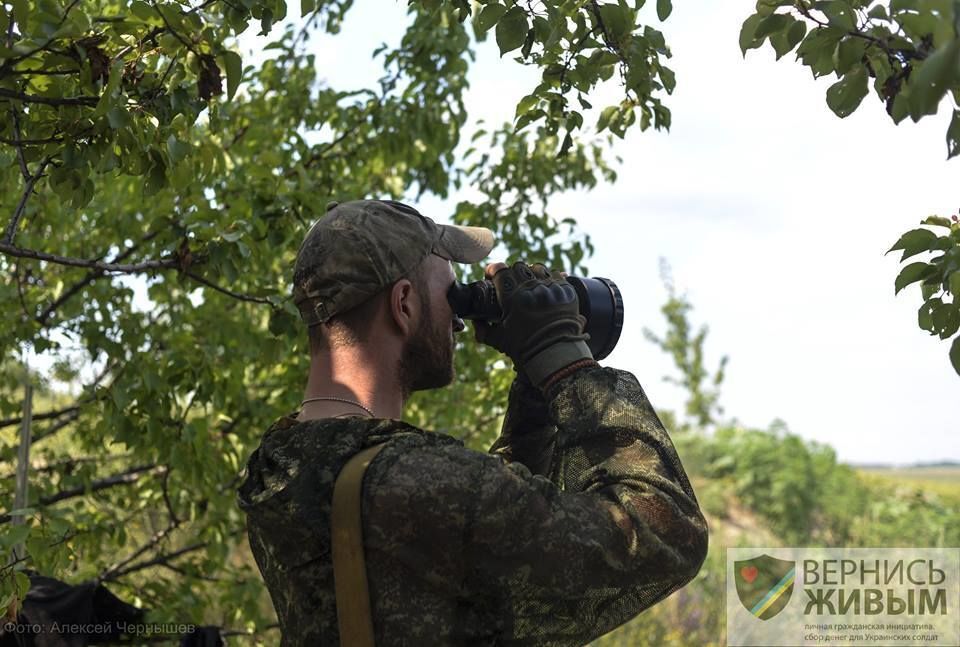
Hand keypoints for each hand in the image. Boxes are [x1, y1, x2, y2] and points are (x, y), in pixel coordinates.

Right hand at [474, 261, 592, 387]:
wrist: (556, 355)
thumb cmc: (526, 349)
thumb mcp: (500, 340)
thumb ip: (484, 331)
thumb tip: (476, 323)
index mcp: (512, 297)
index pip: (500, 270)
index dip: (494, 271)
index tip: (492, 276)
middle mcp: (532, 288)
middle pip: (518, 267)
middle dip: (512, 273)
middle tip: (511, 283)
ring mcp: (551, 288)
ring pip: (537, 268)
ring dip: (531, 273)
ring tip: (530, 284)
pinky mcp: (566, 291)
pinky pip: (556, 275)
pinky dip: (550, 278)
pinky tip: (546, 286)